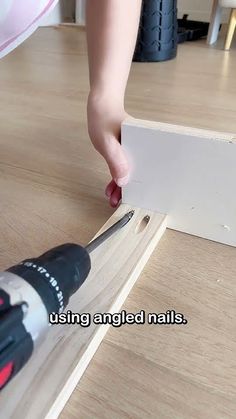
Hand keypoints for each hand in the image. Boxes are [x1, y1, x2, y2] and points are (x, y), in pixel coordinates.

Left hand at [87, 92, 129, 206]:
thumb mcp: (106, 142)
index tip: (129, 199)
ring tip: (112, 198)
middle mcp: (139, 150)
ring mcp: (131, 150)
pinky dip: (117, 175)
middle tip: (117, 202)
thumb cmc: (105, 118)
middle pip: (136, 173)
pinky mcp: (124, 150)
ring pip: (128, 171)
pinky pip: (122, 166)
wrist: (102, 103)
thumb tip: (123, 181)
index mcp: (140, 147)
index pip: (141, 171)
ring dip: (121, 184)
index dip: (135, 187)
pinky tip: (111, 185)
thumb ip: (115, 161)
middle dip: (127, 189)